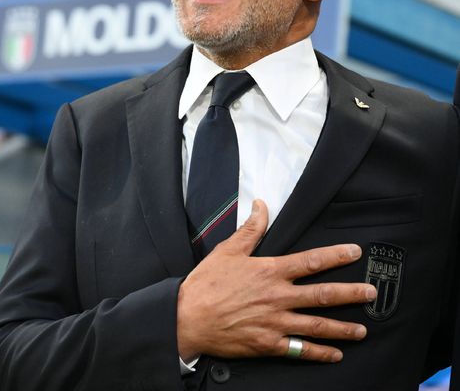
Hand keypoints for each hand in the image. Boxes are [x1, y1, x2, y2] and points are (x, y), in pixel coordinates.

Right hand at [176, 199, 375, 362]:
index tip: (354, 252)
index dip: (336, 255)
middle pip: (323, 295)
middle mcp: (278, 297)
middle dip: (351, 293)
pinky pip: (301, 350)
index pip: (311, 261)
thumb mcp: (227, 250)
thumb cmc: (206, 284)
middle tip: (370, 293)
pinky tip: (335, 354)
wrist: (188, 317)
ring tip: (362, 329)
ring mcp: (276, 323)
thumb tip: (260, 205)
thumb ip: (250, 229)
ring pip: (318, 325)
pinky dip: (320, 353)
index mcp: (270, 271)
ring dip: (343, 328)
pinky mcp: (269, 344)